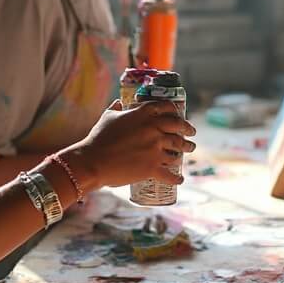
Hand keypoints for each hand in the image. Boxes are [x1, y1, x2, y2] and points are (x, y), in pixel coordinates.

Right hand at [67, 100, 195, 188]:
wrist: (92, 161)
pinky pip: (170, 174)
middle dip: (188, 129)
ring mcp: (155, 148)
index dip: (176, 112)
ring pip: (178, 149)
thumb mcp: (107, 118)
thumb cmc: (98, 139)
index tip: (180, 116)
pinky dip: (176, 178)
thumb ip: (115, 109)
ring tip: (189, 150)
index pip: (168, 108)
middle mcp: (154, 128)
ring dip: (186, 149)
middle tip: (191, 133)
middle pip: (179, 127)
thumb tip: (118, 103)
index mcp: (144, 113)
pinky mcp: (152, 167)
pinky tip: (180, 179)